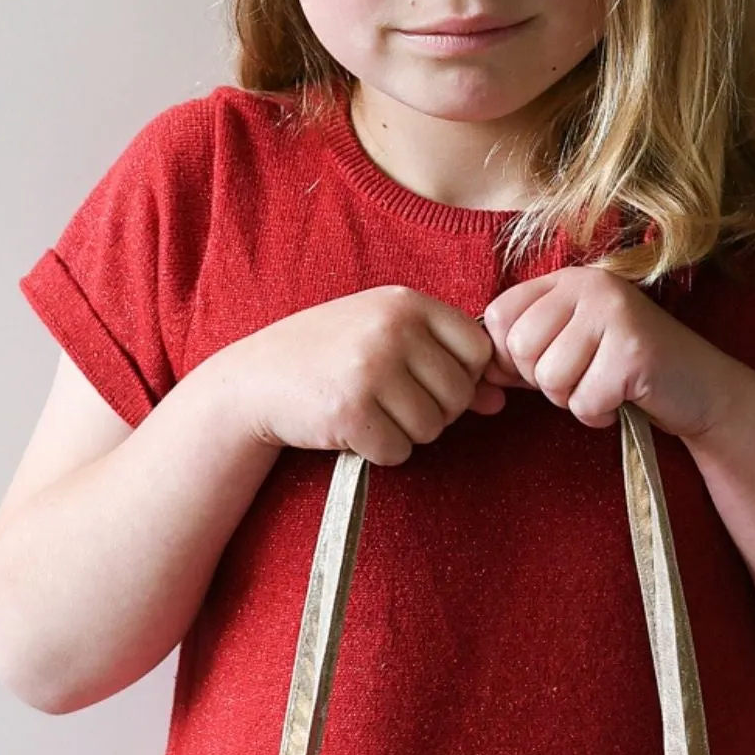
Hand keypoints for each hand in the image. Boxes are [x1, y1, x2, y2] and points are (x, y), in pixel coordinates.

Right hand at [220, 286, 506, 464]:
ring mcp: (370, 369)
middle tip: (390, 400)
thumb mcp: (388, 341)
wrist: (255, 379)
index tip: (426, 379)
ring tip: (368, 410)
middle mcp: (392, 330)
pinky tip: (351, 428)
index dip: (461, 375)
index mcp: (407, 303)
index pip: (479, 349)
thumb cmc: (330, 356)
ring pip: (433, 428)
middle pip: (459, 395)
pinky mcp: (350, 412)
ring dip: (406, 432)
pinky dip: (379, 450)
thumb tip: (499, 400)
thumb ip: (445, 362)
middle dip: (433, 410)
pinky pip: (399, 451)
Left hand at [481, 266, 739, 438]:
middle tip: (583, 378)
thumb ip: (525, 350)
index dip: (510, 356)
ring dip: (573, 399)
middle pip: (521, 347)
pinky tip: (623, 398)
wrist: (701, 389)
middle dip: (545, 381)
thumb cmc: (625, 370)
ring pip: (550, 378)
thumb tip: (478, 370)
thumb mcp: (570, 347)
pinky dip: (599, 414)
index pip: (499, 314)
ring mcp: (615, 313)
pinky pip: (583, 401)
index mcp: (568, 279)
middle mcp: (590, 285)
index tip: (545, 366)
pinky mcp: (634, 351)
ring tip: (604, 386)